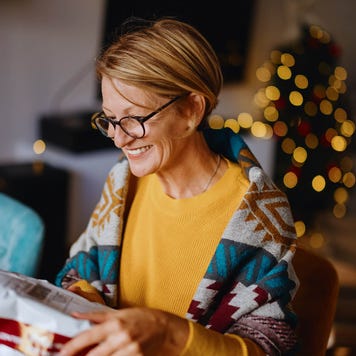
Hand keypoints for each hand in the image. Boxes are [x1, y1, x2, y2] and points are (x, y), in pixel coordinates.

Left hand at [58, 307, 188, 355]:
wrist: (164, 328)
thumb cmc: (142, 317)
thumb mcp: (120, 312)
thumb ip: (97, 316)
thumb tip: (77, 314)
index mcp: (115, 323)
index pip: (88, 336)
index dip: (72, 347)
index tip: (61, 353)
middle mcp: (120, 337)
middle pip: (93, 355)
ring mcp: (129, 350)